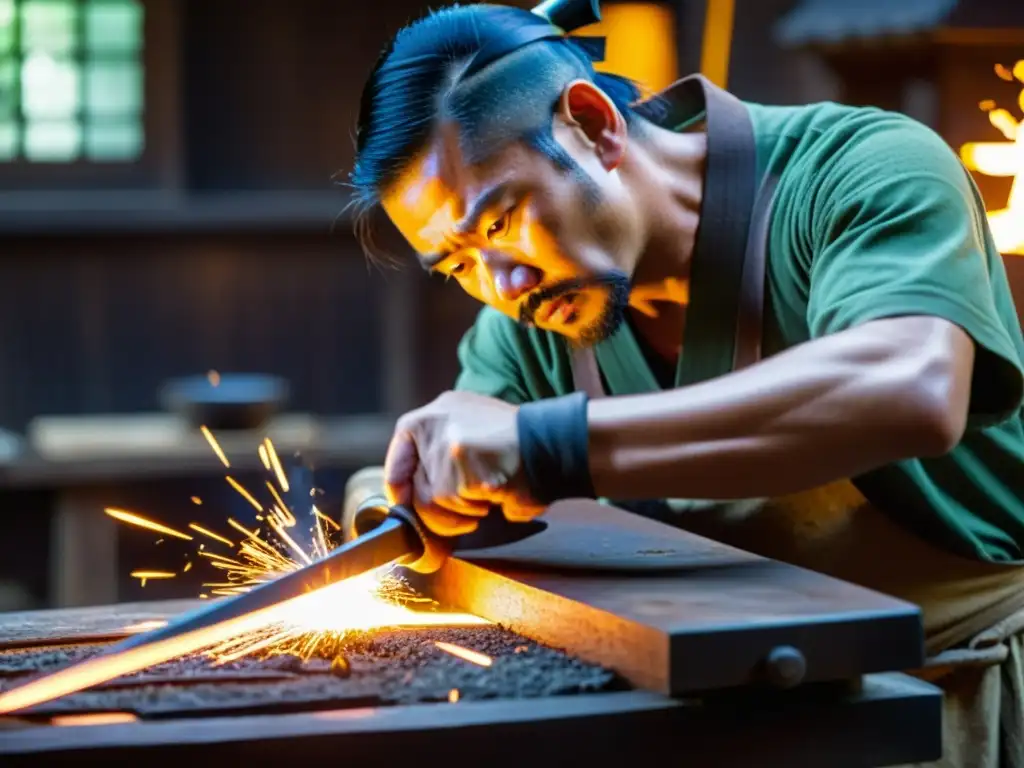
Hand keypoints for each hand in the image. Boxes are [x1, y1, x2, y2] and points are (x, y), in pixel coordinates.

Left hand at [383, 391, 545, 535]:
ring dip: (457, 513)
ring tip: (483, 500)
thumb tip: (413, 491)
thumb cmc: (520, 444)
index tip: (407, 503)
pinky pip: (451, 508)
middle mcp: (433, 421)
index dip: (400, 484)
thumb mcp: (475, 427)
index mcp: (436, 410)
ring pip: (429, 501)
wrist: (551, 444)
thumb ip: (443, 447)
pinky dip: (472, 512)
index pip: (400, 449)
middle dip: (435, 507)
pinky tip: (492, 496)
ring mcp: (444, 444)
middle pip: (412, 483)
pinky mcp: (457, 467)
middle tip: (463, 509)